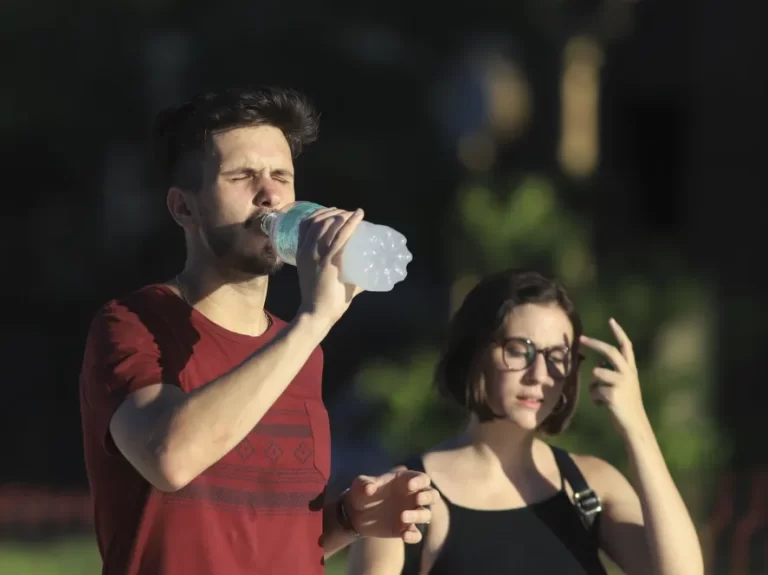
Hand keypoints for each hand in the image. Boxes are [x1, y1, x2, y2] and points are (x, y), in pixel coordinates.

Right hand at [295, 207, 364, 324]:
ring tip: (355, 214)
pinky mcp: (329, 261)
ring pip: (329, 224)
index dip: (321, 213)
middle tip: (349, 214)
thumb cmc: (323, 300)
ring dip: (343, 214)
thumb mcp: (323, 278)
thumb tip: (366, 270)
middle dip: (335, 211)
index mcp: (301, 252)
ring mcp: (317, 255)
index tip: (336, 212)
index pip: (306, 223)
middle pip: (319, 220)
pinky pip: (340, 237)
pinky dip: (350, 223)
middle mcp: (307, 250)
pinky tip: (358, 216)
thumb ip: (340, 272)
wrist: (317, 314)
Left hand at [343, 466, 438, 542]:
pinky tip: (404, 535)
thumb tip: (370, 488)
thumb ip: (365, 483)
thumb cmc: (360, 493)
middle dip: (428, 497)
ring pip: (426, 515)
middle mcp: (411, 497)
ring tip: (402, 517)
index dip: (420, 481)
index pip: (422, 478)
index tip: (410, 485)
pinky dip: (413, 536)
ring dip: (418, 516)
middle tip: (418, 499)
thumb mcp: (359, 485)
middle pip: (432, 495)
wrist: (354, 514)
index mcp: (405, 481)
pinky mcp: (404, 530)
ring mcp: (410, 514)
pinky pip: (416, 534)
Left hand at [579, 318, 650, 436]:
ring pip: (596, 373)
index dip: (619, 333)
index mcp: (631, 370)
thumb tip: (597, 364)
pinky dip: (595, 399)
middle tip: (580, 338)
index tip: (611, 320)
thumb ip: (612, 372)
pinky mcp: (613, 394)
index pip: (626, 346)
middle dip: (594, 343)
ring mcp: (621, 383)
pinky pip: (594, 390)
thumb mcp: (623, 385)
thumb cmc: (625, 405)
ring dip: (594, 386)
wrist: (634, 425)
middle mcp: (628, 373)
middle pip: (609, 351)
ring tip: (601, 397)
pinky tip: (603, 406)